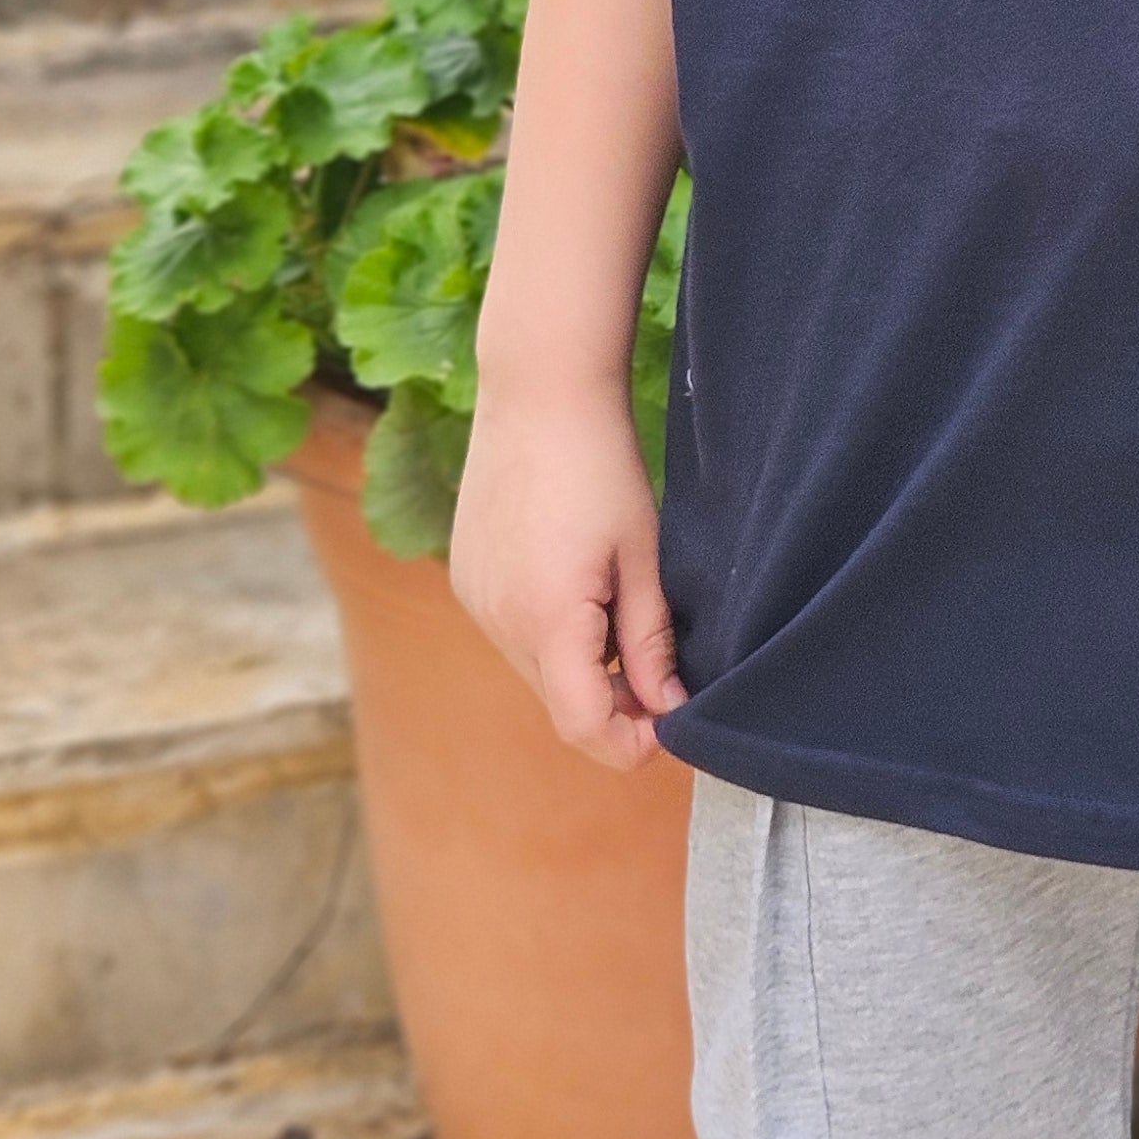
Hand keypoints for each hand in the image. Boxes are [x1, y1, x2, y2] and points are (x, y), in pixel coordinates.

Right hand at [448, 377, 686, 771]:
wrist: (538, 393)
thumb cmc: (603, 466)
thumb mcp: (643, 555)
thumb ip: (652, 640)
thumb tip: (668, 709)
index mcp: (548, 620)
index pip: (584, 727)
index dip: (631, 745)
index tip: (671, 725)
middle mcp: (499, 621)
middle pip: (560, 704)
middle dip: (614, 706)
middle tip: (664, 674)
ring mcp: (475, 601)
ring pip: (536, 671)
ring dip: (582, 668)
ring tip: (623, 612)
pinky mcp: (466, 581)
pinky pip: (513, 634)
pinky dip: (551, 635)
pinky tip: (582, 586)